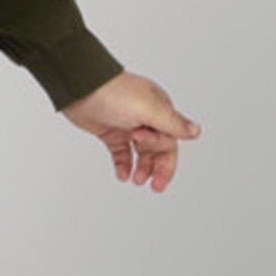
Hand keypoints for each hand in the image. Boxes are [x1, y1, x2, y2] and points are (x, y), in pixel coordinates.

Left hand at [60, 70, 200, 192]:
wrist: (80, 89)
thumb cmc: (114, 93)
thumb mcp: (148, 109)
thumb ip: (172, 124)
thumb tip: (195, 132)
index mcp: (160, 110)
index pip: (170, 141)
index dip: (165, 159)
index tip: (155, 172)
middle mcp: (146, 118)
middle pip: (158, 149)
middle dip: (157, 168)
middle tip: (154, 187)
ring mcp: (128, 125)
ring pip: (141, 153)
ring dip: (141, 168)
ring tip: (136, 180)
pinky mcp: (111, 131)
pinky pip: (121, 152)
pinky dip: (123, 164)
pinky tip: (122, 175)